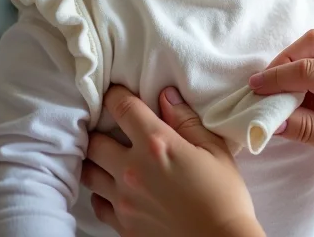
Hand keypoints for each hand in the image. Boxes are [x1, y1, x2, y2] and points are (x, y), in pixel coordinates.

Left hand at [82, 85, 264, 236]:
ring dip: (96, 160)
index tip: (116, 90)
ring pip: (89, 172)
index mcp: (157, 144)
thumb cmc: (224, 195)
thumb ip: (186, 120)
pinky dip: (101, 191)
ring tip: (108, 154)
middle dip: (99, 128)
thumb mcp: (214, 149)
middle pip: (94, 141)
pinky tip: (114, 186)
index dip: (115, 94)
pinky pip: (97, 203)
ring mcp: (124, 200)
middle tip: (109, 125)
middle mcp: (133, 170)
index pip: (122, 108)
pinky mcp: (123, 225)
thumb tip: (165, 96)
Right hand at [249, 30, 313, 215]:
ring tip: (288, 104)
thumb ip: (305, 127)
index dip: (278, 78)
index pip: (310, 68)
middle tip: (267, 91)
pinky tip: (307, 106)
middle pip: (313, 43)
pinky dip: (308, 80)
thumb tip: (269, 118)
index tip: (254, 90)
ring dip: (296, 73)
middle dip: (286, 64)